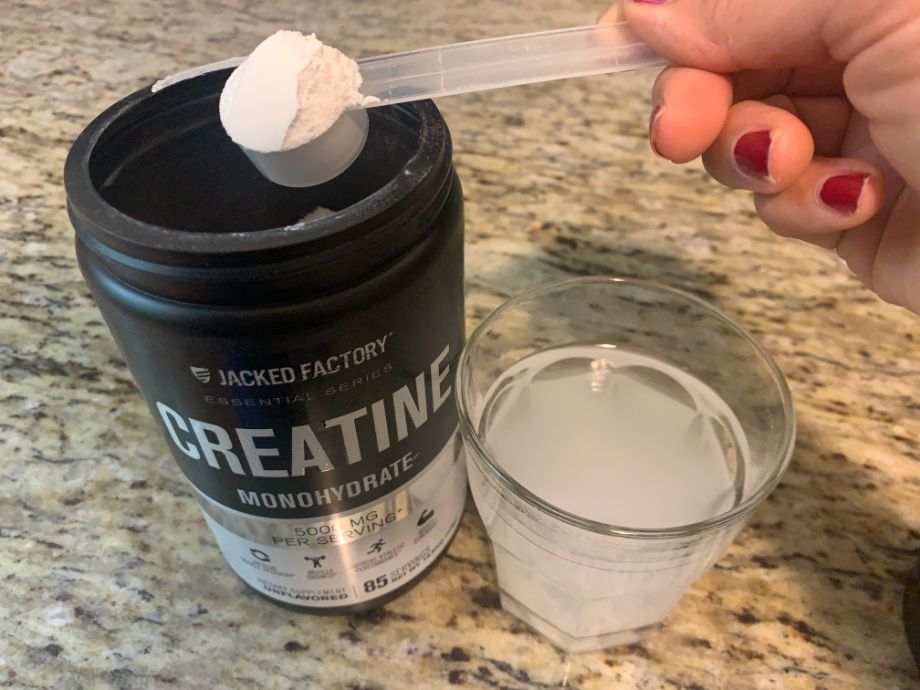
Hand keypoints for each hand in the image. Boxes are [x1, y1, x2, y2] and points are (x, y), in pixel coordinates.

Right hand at [602, 0, 919, 312]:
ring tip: (794, 165)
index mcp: (861, 4)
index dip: (675, 24)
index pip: (736, 8)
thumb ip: (749, 4)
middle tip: (678, 133)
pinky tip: (851, 201)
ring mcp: (853, 139)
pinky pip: (780, 207)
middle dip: (697, 103)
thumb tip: (645, 11)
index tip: (614, 44)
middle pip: (727, 75)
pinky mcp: (847, 214)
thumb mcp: (875, 5)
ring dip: (753, 159)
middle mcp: (856, 62)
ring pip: (742, 146)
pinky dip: (799, 208)